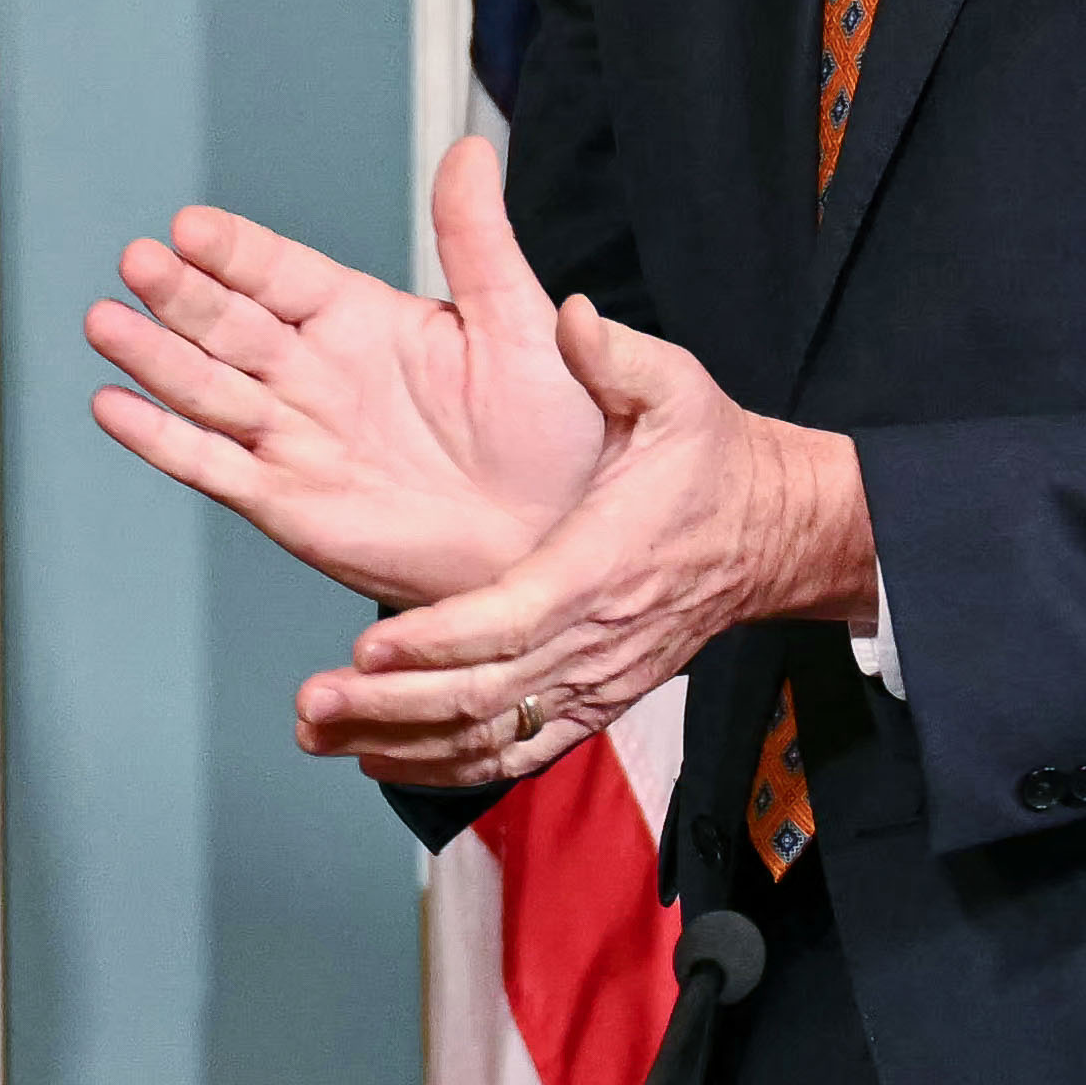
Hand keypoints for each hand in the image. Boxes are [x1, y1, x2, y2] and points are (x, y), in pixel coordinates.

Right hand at [84, 134, 606, 611]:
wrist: (560, 540)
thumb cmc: (555, 434)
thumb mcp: (519, 322)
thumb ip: (479, 239)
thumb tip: (472, 149)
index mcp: (362, 319)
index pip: (281, 274)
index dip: (235, 252)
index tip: (191, 226)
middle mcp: (316, 373)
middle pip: (230, 325)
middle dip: (181, 296)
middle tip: (137, 261)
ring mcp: (295, 439)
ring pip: (208, 389)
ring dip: (154, 358)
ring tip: (104, 322)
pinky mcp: (288, 505)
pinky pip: (214, 467)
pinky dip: (162, 440)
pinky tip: (113, 407)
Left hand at [288, 296, 879, 795]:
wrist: (772, 533)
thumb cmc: (711, 462)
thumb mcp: (677, 392)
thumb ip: (620, 358)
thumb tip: (573, 317)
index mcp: (600, 569)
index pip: (510, 621)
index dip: (437, 641)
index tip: (367, 645)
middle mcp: (594, 642)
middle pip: (484, 695)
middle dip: (392, 705)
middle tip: (313, 704)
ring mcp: (593, 683)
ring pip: (489, 738)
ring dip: (402, 743)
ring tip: (320, 736)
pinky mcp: (592, 705)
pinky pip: (514, 755)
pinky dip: (446, 767)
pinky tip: (378, 761)